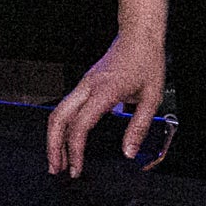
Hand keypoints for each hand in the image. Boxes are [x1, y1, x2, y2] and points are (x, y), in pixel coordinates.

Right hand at [47, 32, 166, 176]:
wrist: (138, 36)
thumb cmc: (146, 61)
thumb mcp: (152, 98)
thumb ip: (139, 127)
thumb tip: (128, 152)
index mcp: (104, 91)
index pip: (80, 125)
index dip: (75, 150)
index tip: (77, 168)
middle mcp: (88, 87)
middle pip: (58, 119)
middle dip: (53, 147)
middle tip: (56, 169)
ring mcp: (83, 84)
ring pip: (58, 112)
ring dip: (54, 138)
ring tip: (57, 159)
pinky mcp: (84, 84)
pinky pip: (66, 107)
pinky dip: (62, 126)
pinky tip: (67, 139)